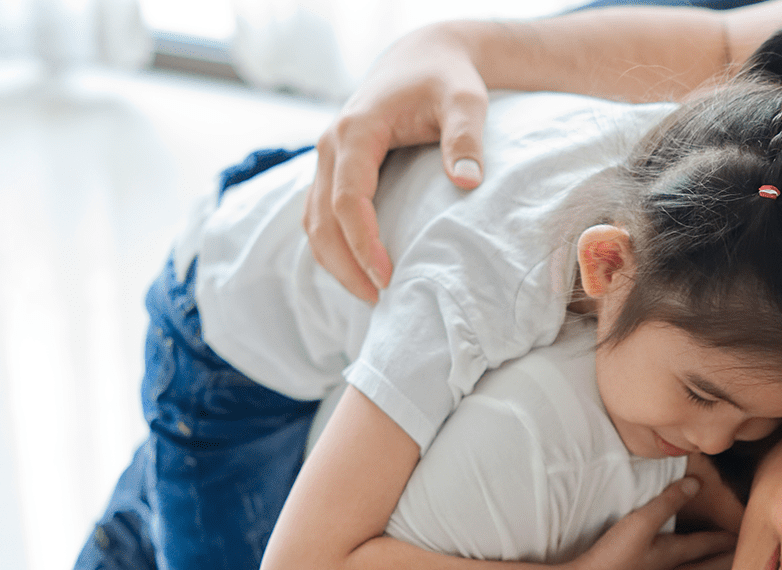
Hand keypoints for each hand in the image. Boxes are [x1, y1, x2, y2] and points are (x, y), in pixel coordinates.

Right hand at [303, 24, 489, 301]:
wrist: (423, 58)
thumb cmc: (446, 79)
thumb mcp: (466, 100)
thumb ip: (466, 138)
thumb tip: (468, 183)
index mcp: (356, 129)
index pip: (347, 197)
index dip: (363, 242)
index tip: (387, 277)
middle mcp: (330, 143)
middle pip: (320, 218)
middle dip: (344, 264)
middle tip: (377, 299)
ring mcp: (326, 156)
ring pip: (313, 220)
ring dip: (334, 261)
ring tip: (370, 294)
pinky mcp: (333, 167)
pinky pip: (319, 214)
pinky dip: (333, 245)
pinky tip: (360, 269)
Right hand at [570, 478, 737, 569]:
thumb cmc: (614, 555)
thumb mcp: (642, 520)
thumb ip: (669, 501)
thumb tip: (697, 484)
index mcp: (674, 554)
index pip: (707, 543)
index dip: (726, 537)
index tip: (744, 536)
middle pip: (701, 564)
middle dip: (719, 560)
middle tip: (736, 557)